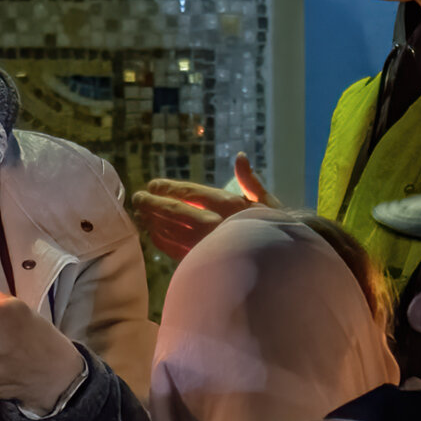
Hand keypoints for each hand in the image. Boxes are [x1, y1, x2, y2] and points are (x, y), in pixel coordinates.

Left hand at [133, 154, 275, 259]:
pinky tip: (152, 234)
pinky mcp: (202, 261)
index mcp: (227, 204)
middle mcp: (213, 223)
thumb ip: (249, 179)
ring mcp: (205, 244)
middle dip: (152, 203)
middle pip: (174, 210)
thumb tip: (240, 157)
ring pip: (170, 230)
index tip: (152, 185)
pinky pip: (174, 250)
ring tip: (140, 213)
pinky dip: (160, 241)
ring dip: (152, 221)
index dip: (167, 188)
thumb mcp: (266, 201)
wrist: (283, 263)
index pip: (189, 193)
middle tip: (137, 198)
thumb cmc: (276, 228)